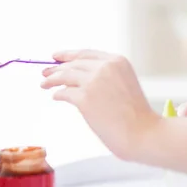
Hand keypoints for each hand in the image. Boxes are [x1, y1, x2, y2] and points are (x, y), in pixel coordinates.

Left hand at [40, 49, 159, 159]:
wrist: (142, 133)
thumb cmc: (136, 115)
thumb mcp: (124, 84)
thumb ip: (105, 76)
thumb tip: (76, 77)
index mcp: (117, 61)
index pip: (85, 53)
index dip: (68, 55)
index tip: (56, 57)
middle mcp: (104, 67)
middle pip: (73, 63)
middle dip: (56, 68)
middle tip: (45, 72)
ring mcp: (93, 82)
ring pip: (65, 75)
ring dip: (51, 79)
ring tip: (44, 84)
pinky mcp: (84, 98)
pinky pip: (64, 93)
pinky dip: (58, 94)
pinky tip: (55, 96)